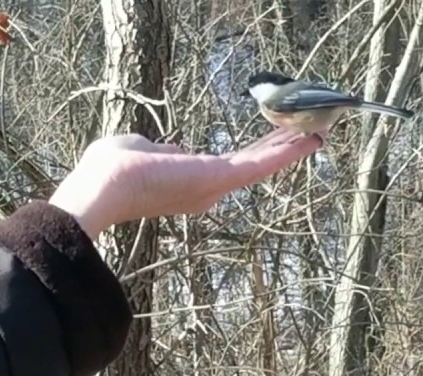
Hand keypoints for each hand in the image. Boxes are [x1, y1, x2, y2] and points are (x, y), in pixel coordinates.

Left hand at [47, 128, 322, 238]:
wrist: (106, 185)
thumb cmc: (113, 167)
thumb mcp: (140, 150)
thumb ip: (161, 150)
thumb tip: (172, 149)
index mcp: (186, 183)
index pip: (225, 167)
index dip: (247, 155)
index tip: (268, 143)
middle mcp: (204, 190)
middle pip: (249, 166)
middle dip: (277, 151)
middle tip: (306, 137)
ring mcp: (214, 186)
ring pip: (259, 165)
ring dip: (288, 150)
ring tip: (316, 138)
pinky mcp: (221, 177)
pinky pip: (259, 164)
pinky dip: (285, 153)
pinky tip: (309, 142)